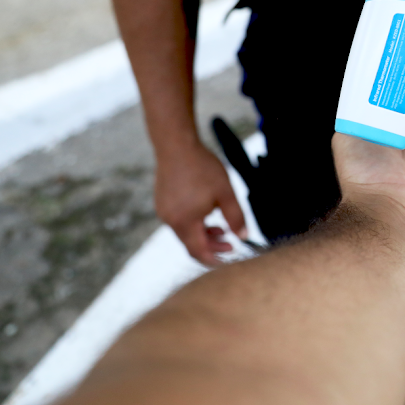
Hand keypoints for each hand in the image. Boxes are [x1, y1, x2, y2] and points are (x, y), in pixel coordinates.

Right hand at [155, 143, 246, 265]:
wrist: (176, 145)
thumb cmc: (203, 168)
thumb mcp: (226, 193)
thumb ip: (235, 217)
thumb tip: (243, 237)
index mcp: (185, 221)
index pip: (199, 251)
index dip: (214, 259)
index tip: (229, 260)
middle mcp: (170, 220)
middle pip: (191, 244)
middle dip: (212, 247)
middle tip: (231, 245)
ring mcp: (163, 211)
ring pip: (185, 232)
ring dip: (204, 234)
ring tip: (222, 229)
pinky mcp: (162, 202)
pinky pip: (179, 221)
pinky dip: (194, 223)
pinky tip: (207, 214)